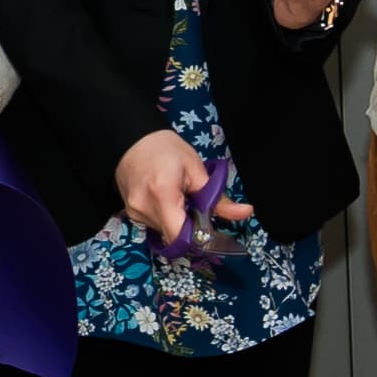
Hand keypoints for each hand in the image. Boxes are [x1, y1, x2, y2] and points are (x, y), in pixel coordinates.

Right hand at [114, 129, 248, 246]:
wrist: (132, 137)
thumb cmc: (167, 149)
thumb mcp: (197, 170)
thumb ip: (219, 198)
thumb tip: (246, 212)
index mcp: (162, 195)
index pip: (179, 236)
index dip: (197, 239)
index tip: (208, 229)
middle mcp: (144, 208)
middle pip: (172, 235)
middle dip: (188, 227)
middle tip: (193, 206)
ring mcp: (134, 212)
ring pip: (163, 231)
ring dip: (175, 221)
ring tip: (177, 198)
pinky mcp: (130, 213)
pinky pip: (153, 225)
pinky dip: (164, 217)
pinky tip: (165, 199)